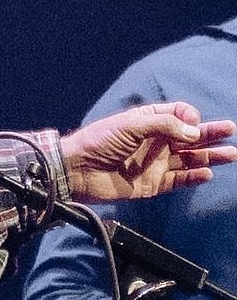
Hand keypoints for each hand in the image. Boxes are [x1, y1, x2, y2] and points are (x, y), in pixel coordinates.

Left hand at [60, 101, 236, 200]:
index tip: (191, 122)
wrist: (78, 170)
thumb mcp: (132, 124)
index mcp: (148, 122)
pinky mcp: (152, 184)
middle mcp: (155, 142)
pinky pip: (178, 180)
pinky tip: (206, 173)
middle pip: (190, 137)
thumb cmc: (100, 141)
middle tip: (230, 130)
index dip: (189, 116)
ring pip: (190, 159)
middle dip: (210, 133)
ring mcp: (155, 164)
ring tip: (231, 153)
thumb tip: (194, 131)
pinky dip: (193, 177)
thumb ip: (165, 125)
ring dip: (210, 156)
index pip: (179, 115)